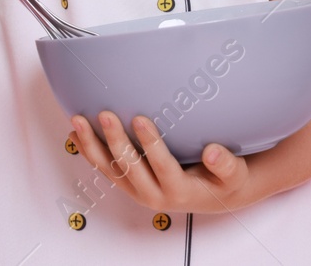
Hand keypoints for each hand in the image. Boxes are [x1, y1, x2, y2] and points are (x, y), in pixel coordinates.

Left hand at [68, 110, 259, 213]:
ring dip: (92, 146)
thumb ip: (227, 165)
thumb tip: (214, 152)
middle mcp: (154, 194)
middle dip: (115, 141)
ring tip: (78, 121)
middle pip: (130, 169)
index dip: (150, 145)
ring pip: (110, 170)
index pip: (163, 167)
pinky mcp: (129, 183)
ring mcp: (138, 189)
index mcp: (180, 191)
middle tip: (105, 114)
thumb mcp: (235, 175)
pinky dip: (89, 151)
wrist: (212, 196)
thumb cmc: (223, 181)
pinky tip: (76, 132)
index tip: (141, 119)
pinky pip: (105, 168)